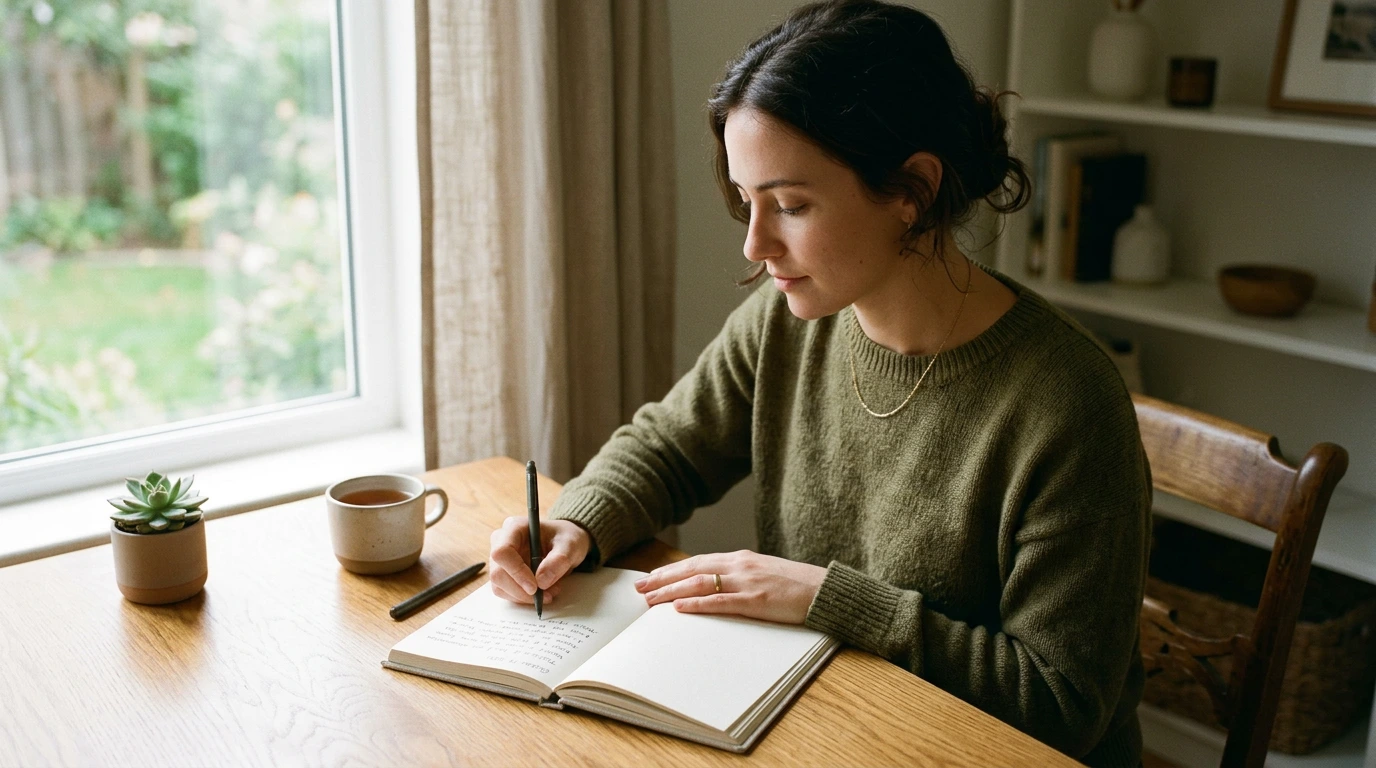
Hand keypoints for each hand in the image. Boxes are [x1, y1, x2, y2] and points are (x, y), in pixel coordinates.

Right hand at [488, 516, 590, 605]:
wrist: (564, 544)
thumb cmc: (565, 538)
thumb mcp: (570, 545)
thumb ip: (559, 560)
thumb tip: (541, 582)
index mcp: (514, 527)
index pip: (502, 552)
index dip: (516, 571)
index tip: (535, 587)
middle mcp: (501, 541)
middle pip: (498, 573)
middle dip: (521, 590)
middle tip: (547, 595)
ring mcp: (499, 559)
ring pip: (499, 586)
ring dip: (523, 596)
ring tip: (549, 592)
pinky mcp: (502, 573)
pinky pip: (505, 592)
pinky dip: (523, 598)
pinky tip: (542, 592)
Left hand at [634, 550, 826, 624]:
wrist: (823, 589)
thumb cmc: (794, 585)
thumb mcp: (762, 573)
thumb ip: (738, 576)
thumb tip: (712, 585)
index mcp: (739, 559)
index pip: (697, 562)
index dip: (671, 570)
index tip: (650, 579)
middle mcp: (739, 566)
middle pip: (692, 570)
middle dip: (663, 580)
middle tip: (639, 589)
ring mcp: (746, 582)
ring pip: (700, 584)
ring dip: (672, 592)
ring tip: (651, 600)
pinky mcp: (756, 600)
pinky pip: (721, 602)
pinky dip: (697, 604)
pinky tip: (680, 608)